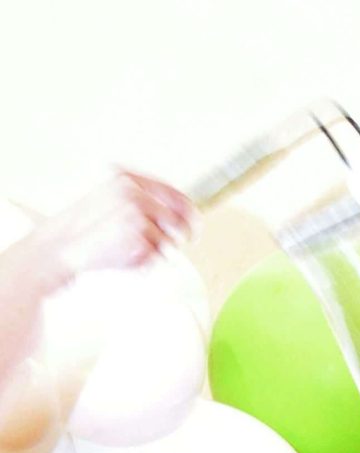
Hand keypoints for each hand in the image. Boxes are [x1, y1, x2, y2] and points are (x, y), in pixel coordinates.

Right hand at [35, 171, 192, 286]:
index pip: (175, 194)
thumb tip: (185, 215)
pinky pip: (156, 257)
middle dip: (181, 236)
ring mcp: (136, 213)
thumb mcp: (112, 202)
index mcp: (126, 178)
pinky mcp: (137, 237)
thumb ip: (143, 203)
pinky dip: (144, 262)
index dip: (190, 213)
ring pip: (170, 241)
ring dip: (155, 250)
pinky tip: (122, 256)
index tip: (194, 225)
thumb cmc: (86, 230)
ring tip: (127, 247)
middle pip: (182, 220)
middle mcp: (133, 192)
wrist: (60, 247)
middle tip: (169, 244)